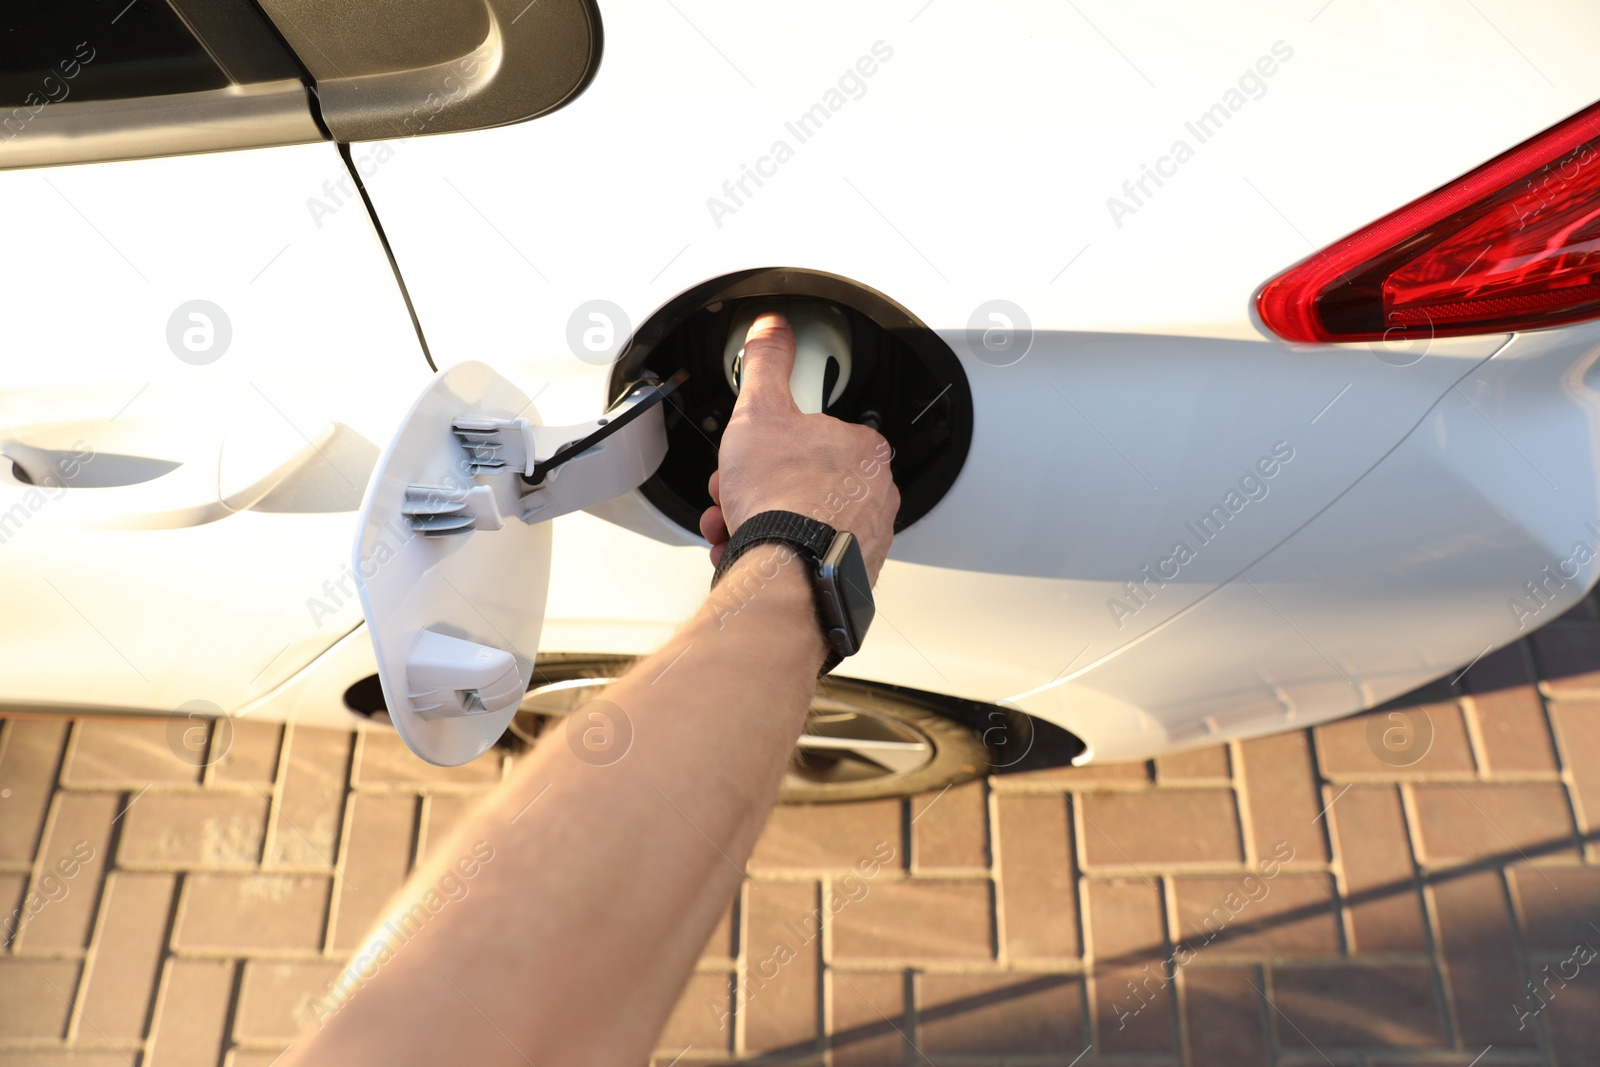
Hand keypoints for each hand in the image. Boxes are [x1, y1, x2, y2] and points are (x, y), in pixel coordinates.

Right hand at [699, 312, 898, 581]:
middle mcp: (876, 494)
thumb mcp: (761, 410)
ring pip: (800, 520)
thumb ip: (767, 363)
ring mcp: (866, 537)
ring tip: (736, 527)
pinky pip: (804, 556)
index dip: (767, 444)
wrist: (787, 573)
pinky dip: (773, 554)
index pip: (811, 434)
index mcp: (864, 449)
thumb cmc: (782, 498)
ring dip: (757, 521)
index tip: (749, 455)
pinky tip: (748, 552)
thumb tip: (771, 328)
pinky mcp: (849, 574)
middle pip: (802, 479)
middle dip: (756, 487)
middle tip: (737, 493)